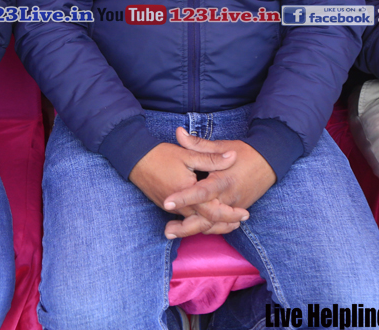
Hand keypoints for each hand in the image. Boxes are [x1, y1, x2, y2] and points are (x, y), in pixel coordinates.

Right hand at [129, 138, 246, 237]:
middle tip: (240, 221)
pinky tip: (208, 217)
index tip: (244, 213)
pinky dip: (200, 221)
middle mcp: (180, 206)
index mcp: (188, 192)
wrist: (134, 160)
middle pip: (206, 223)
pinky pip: (187, 219)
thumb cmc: (160, 155)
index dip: (230, 214)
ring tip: (230, 223)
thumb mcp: (188, 154)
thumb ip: (212, 158)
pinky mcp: (168, 207)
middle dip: (224, 224)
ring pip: (196, 224)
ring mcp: (173, 208)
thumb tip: (233, 156)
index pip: (213, 211)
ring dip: (213, 225)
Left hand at [159, 128, 276, 238]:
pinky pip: (221, 224)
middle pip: (207, 217)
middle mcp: (229, 197)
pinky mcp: (237, 210)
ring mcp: (235, 206)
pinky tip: (192, 230)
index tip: (167, 203)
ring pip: (214, 225)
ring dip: (194, 231)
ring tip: (173, 234)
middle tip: (167, 231)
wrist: (269, 161)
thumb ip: (198, 143)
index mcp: (223, 180)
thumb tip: (178, 132)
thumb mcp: (221, 145)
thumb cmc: (244, 152)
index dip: (184, 198)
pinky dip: (208, 229)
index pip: (201, 192)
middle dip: (186, 226)